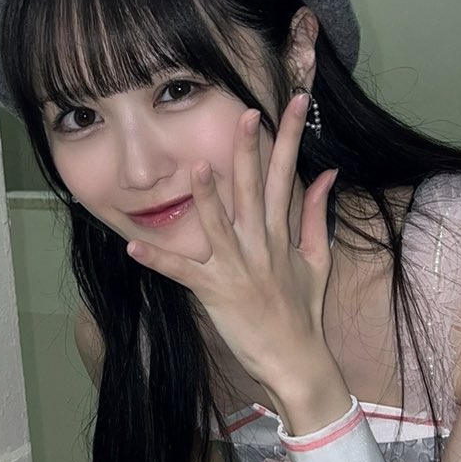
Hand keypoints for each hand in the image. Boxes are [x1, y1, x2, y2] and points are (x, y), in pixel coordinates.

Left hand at [126, 93, 342, 412]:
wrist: (296, 360)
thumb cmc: (303, 310)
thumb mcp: (318, 258)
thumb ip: (318, 214)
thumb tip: (328, 173)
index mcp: (281, 234)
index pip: (287, 175)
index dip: (289, 136)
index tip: (293, 101)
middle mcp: (260, 245)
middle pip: (252, 190)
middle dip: (248, 150)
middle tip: (244, 113)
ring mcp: (238, 269)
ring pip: (218, 226)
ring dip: (206, 198)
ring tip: (195, 168)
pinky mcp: (216, 293)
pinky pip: (183, 273)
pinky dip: (158, 260)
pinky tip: (132, 246)